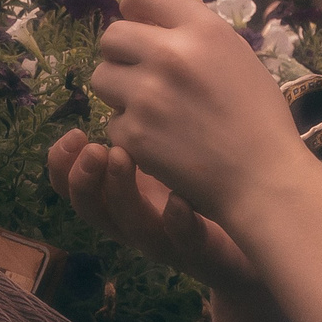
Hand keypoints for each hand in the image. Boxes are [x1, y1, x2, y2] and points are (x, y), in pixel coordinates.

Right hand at [44, 129, 262, 297]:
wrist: (259, 231)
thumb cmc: (208, 182)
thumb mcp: (169, 147)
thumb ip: (145, 118)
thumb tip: (122, 71)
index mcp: (121, 191)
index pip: (73, 182)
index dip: (61, 163)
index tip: (73, 133)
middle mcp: (135, 217)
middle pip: (91, 208)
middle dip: (82, 178)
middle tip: (94, 147)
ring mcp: (167, 237)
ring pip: (130, 225)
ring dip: (121, 191)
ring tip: (122, 155)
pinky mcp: (203, 250)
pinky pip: (185, 241)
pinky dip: (178, 222)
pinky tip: (179, 199)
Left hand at [86, 0, 309, 230]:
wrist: (262, 178)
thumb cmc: (257, 116)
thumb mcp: (236, 55)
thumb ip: (195, 30)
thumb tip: (152, 15)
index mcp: (202, 29)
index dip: (137, 10)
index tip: (145, 29)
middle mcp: (170, 54)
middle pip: (112, 36)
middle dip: (123, 55)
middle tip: (145, 76)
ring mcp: (147, 95)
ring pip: (101, 77)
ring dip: (120, 92)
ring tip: (152, 109)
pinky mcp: (132, 133)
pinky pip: (111, 120)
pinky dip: (130, 132)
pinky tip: (159, 141)